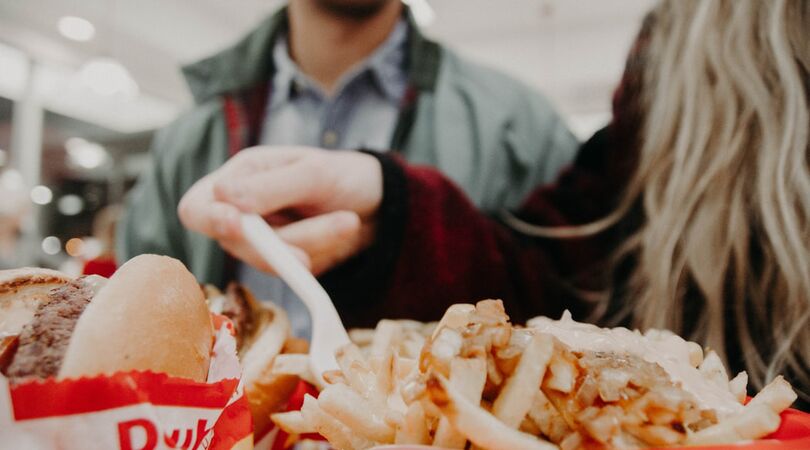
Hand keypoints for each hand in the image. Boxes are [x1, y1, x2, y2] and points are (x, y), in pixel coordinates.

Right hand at [178, 146, 382, 274]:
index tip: (237, 224)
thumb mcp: (314, 173)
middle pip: (238, 242)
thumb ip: (270, 187)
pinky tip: (342, 231)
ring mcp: (260, 243)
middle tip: (340, 223)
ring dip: (313, 243)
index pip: (197, 207)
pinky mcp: (283, 265)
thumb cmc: (342, 175)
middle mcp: (241, 212)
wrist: (378, 204)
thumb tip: (222, 196)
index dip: (209, 219)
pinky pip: (291, 273)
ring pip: (269, 261)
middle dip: (288, 238)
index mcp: (240, 177)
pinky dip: (320, 253)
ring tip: (349, 221)